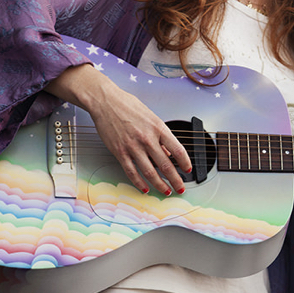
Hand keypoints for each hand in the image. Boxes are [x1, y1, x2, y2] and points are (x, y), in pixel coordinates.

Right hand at [47, 64, 191, 194]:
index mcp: (158, 128)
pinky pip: (132, 172)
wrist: (106, 101)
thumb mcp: (151, 117)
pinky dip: (140, 183)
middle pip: (166, 165)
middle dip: (175, 179)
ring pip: (150, 172)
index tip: (188, 170)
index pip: (178, 150)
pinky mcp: (120, 152)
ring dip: (160, 185)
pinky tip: (145, 188)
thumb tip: (168, 151)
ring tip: (166, 191)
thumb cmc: (128, 105)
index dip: (185, 163)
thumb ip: (160, 135)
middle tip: (180, 188)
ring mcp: (133, 147)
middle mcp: (147, 139)